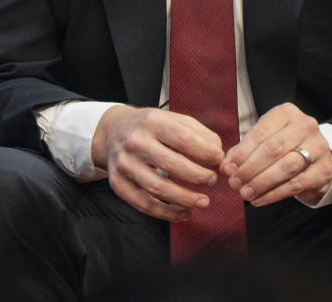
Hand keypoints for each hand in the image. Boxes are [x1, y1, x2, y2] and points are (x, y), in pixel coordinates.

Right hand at [91, 105, 224, 221]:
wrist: (112, 131)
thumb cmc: (150, 127)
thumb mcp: (172, 119)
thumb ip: (199, 133)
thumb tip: (218, 155)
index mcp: (152, 121)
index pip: (183, 138)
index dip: (205, 152)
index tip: (219, 160)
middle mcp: (135, 142)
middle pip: (171, 164)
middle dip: (198, 176)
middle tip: (212, 180)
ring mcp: (125, 164)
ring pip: (157, 188)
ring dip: (185, 199)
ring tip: (203, 202)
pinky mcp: (118, 183)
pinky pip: (143, 204)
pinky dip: (166, 213)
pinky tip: (184, 213)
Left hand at [221, 103, 331, 206]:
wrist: (317, 156)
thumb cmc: (284, 146)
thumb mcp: (264, 140)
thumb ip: (243, 151)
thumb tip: (226, 167)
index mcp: (287, 113)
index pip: (261, 132)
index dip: (242, 152)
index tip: (228, 168)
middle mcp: (305, 126)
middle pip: (273, 149)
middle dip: (250, 168)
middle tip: (235, 183)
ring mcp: (318, 147)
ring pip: (285, 167)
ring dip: (261, 183)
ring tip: (245, 193)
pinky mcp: (322, 170)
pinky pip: (295, 184)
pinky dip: (274, 194)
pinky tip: (259, 199)